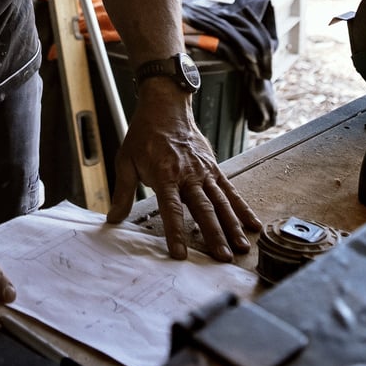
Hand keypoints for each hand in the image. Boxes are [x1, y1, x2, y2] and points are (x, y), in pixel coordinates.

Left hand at [106, 82, 260, 260]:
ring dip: (232, 225)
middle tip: (223, 258)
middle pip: (203, 208)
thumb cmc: (144, 134)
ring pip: (221, 201)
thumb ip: (122, 192)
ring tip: (242, 247)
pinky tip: (252, 224)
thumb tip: (113, 219)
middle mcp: (187, 174)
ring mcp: (203, 170)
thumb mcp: (126, 161)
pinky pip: (229, 190)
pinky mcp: (213, 167)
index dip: (175, 231)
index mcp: (164, 174)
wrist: (165, 106)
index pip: (171, 208)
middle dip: (214, 234)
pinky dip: (242, 207)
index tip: (181, 253)